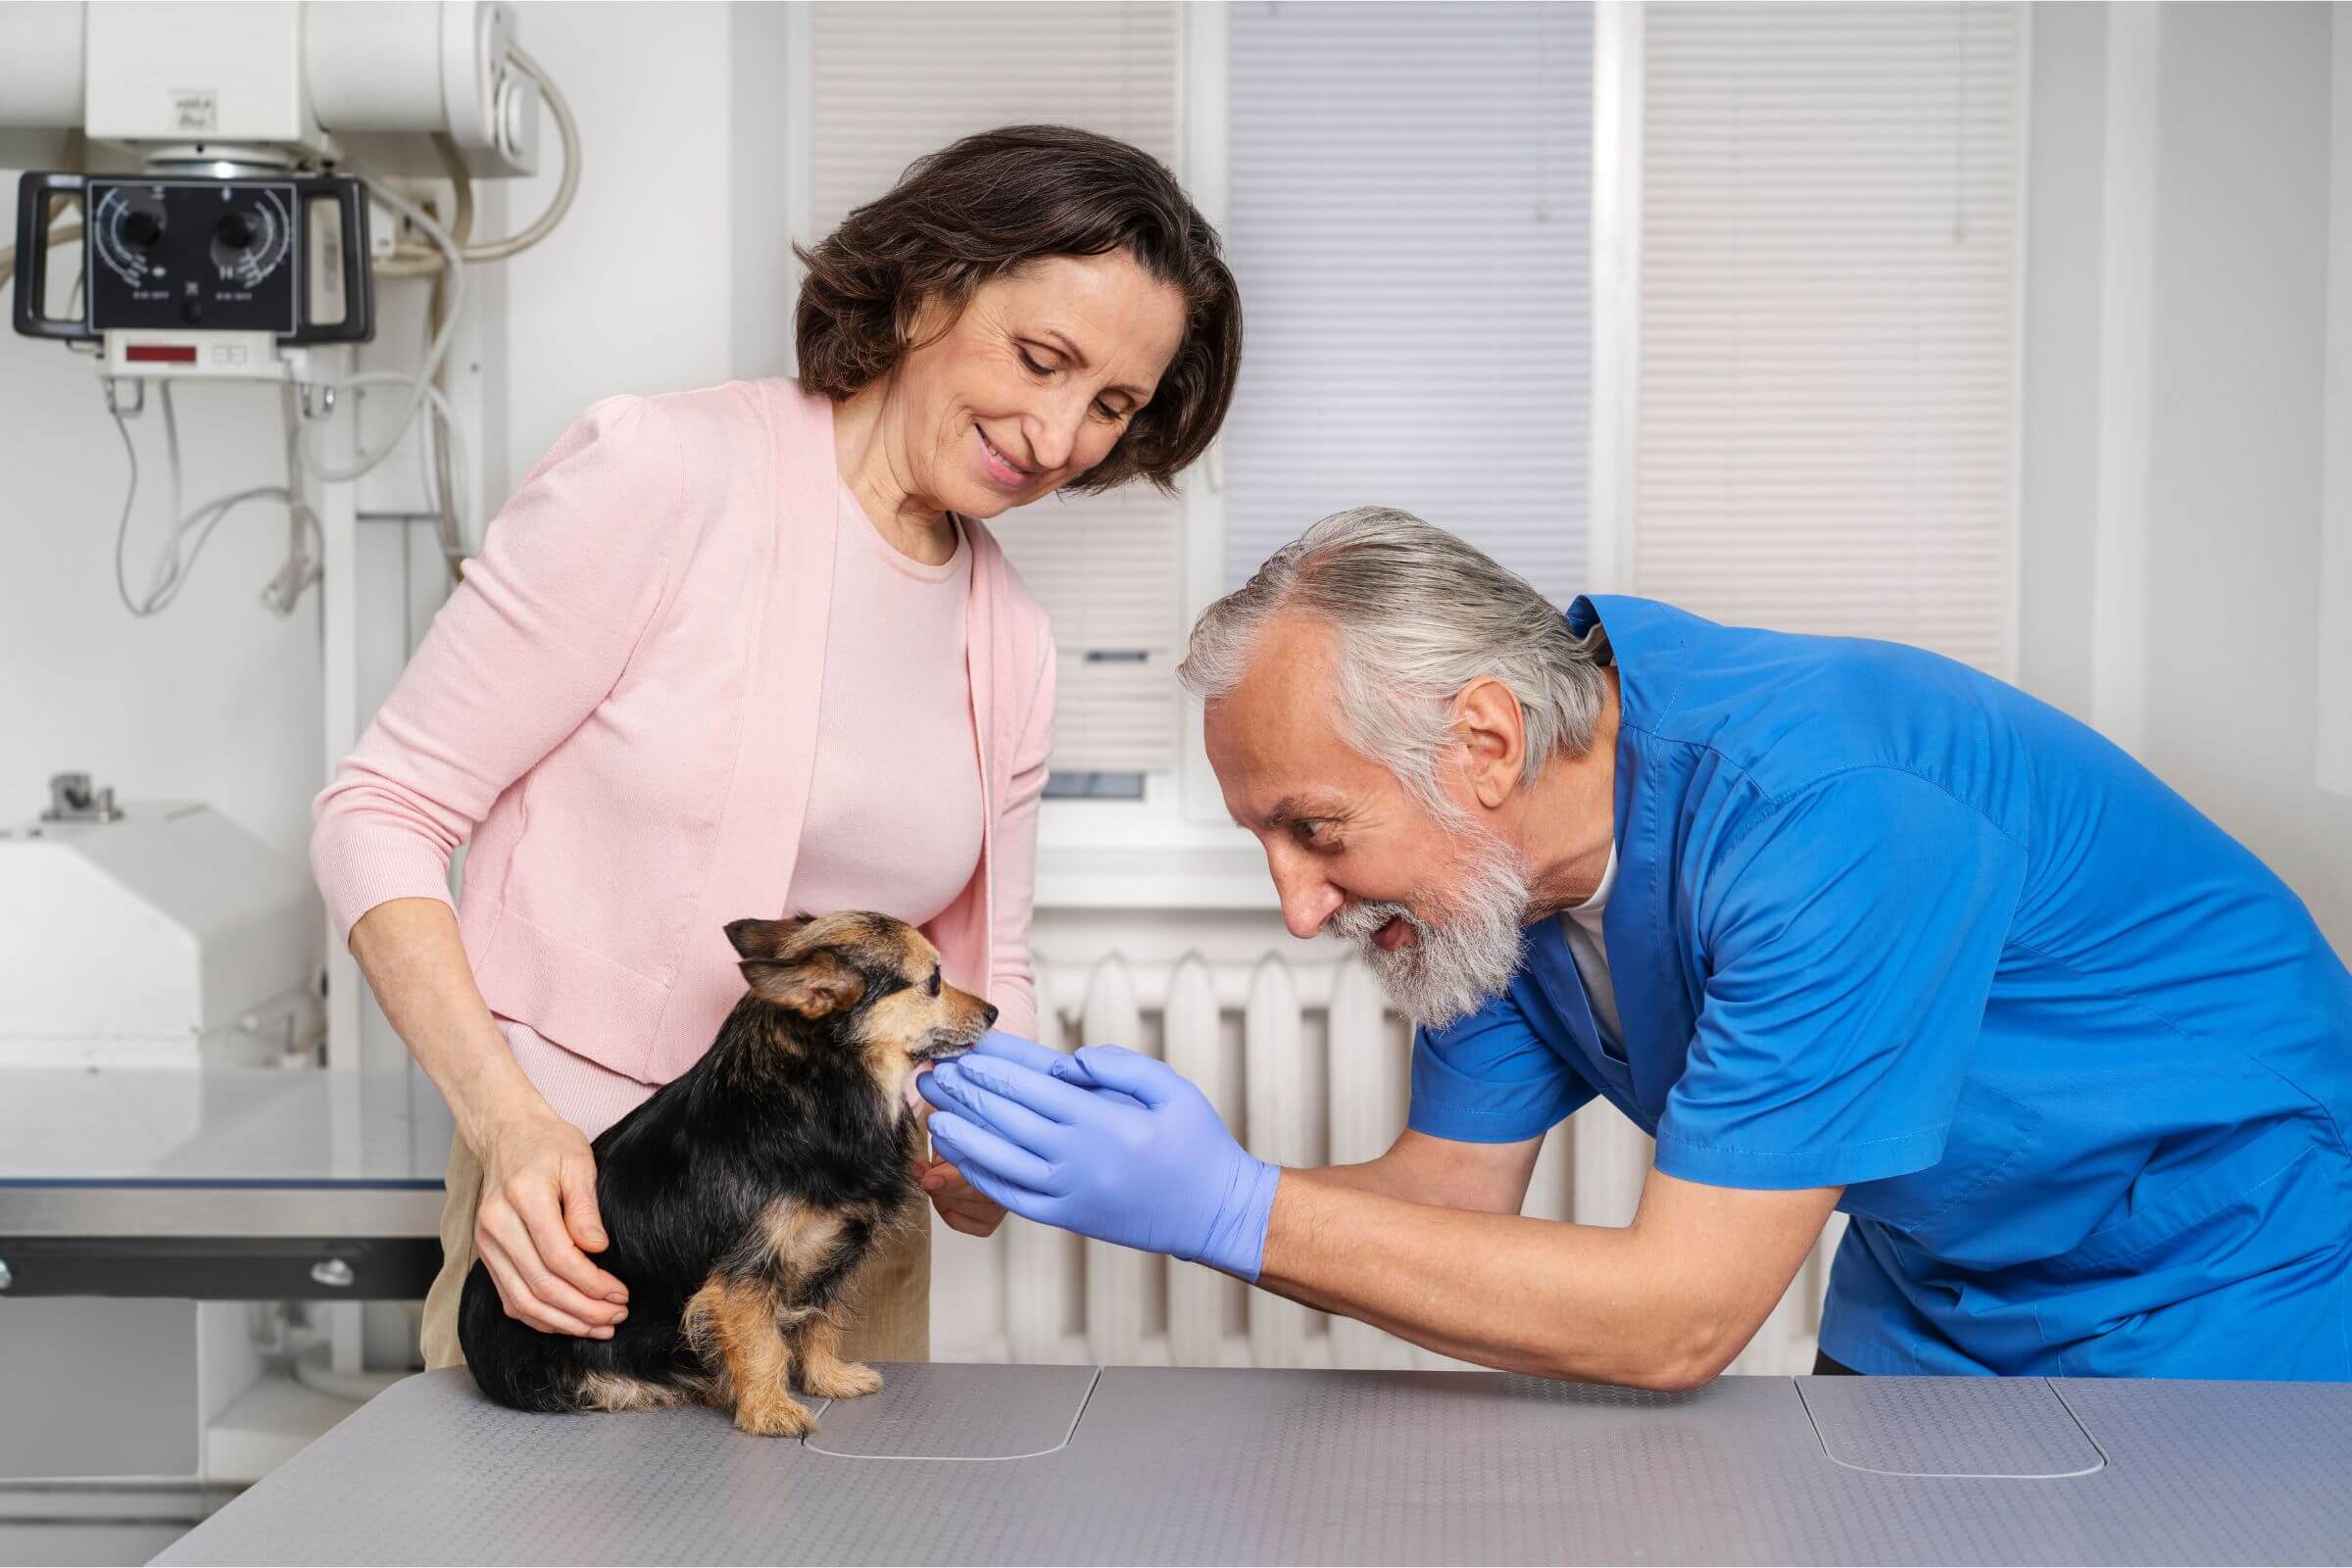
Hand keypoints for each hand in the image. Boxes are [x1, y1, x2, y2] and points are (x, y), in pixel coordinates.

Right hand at [473, 1112, 629, 1336]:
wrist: (507, 1134)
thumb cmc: (548, 1144)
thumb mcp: (578, 1162)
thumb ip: (586, 1207)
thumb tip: (597, 1249)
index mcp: (522, 1197)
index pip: (559, 1257)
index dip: (592, 1284)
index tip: (620, 1293)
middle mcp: (497, 1225)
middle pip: (541, 1286)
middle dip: (583, 1309)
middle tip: (616, 1317)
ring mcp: (486, 1243)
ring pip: (523, 1301)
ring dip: (564, 1322)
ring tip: (599, 1326)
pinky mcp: (486, 1255)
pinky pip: (511, 1299)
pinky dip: (540, 1318)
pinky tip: (569, 1321)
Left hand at [920, 1044, 1280, 1279]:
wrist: (1214, 1212)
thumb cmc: (1197, 1145)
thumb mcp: (1172, 1089)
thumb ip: (1121, 1065)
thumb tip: (1070, 1059)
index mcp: (1102, 1120)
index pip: (1029, 1086)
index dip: (989, 1067)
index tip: (961, 1051)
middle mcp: (1078, 1156)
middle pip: (1004, 1118)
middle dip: (964, 1092)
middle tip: (931, 1072)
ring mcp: (1069, 1191)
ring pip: (998, 1159)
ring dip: (961, 1133)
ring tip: (933, 1111)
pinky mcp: (1067, 1216)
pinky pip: (1012, 1196)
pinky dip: (981, 1175)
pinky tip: (960, 1157)